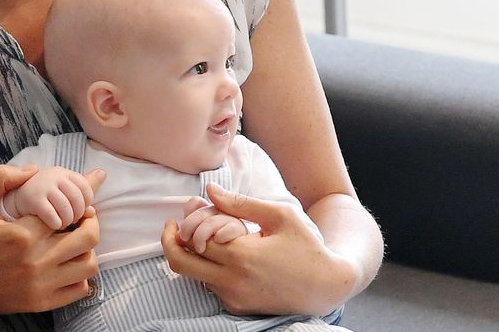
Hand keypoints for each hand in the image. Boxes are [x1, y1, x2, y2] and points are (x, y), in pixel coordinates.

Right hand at [0, 164, 102, 321]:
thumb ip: (1, 178)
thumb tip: (34, 169)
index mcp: (22, 234)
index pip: (68, 210)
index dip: (79, 199)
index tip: (83, 193)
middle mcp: (36, 261)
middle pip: (87, 237)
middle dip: (90, 220)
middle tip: (82, 215)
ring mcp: (42, 285)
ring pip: (89, 264)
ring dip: (87, 248)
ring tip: (75, 239)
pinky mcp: (42, 302)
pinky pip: (80, 289)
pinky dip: (82, 275)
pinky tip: (68, 263)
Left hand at [162, 183, 356, 316]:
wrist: (327, 286)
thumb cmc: (306, 246)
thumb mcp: (279, 215)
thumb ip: (241, 203)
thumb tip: (209, 190)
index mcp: (241, 255)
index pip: (194, 238)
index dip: (187, 222)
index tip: (189, 209)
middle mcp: (233, 281)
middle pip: (180, 263)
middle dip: (170, 243)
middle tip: (173, 228)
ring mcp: (234, 298)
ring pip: (195, 276)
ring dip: (193, 256)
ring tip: (209, 237)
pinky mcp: (239, 308)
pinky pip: (211, 287)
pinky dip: (209, 270)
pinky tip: (225, 255)